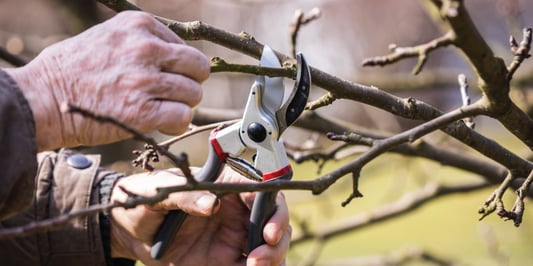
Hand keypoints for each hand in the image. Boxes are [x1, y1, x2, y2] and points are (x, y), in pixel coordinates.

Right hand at [4, 11, 208, 150]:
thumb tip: (179, 60)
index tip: (160, 77)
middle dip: (188, 84)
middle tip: (169, 95)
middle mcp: (146, 48)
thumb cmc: (72, 69)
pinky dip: (176, 123)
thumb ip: (144, 42)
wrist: (42, 98)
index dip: (178, 68)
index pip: (186, 48)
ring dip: (180, 105)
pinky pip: (183, 116)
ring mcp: (145, 80)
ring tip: (156, 108)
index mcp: (139, 25)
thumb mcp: (109, 36)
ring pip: (193, 94)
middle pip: (197, 69)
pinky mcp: (142, 111)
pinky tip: (159, 123)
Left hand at [110, 167, 290, 265]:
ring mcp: (233, 236)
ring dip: (273, 258)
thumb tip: (210, 203)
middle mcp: (236, 210)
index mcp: (226, 185)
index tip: (268, 230)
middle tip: (260, 256)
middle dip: (277, 240)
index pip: (262, 191)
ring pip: (269, 246)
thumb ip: (185, 194)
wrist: (127, 229)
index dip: (274, 209)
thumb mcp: (160, 192)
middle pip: (273, 220)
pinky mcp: (224, 259)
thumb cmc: (145, 198)